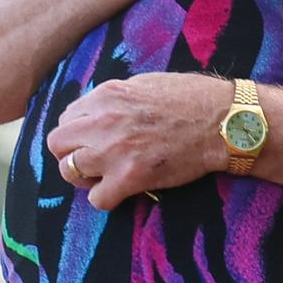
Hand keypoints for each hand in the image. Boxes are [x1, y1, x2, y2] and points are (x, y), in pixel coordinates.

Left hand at [47, 72, 233, 209]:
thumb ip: (117, 97)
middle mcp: (104, 120)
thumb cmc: (193, 98)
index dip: (80, 131)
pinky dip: (108, 198)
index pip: (67, 117)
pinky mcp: (130, 177)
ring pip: (69, 171)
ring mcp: (114, 150)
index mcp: (107, 94)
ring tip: (109, 175)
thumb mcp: (147, 82)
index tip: (95, 138)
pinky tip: (124, 189)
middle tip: (95, 159)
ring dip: (87, 176)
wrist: (224, 121)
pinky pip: (97, 199)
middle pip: (58, 144)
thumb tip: (98, 110)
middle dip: (72, 152)